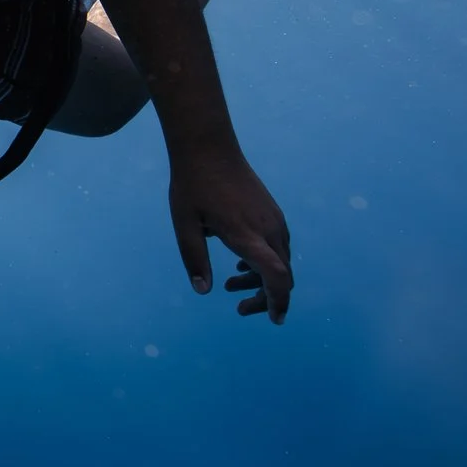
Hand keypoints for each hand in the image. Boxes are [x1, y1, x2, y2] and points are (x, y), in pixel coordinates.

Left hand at [168, 144, 293, 321]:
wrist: (209, 148)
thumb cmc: (192, 186)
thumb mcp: (185, 225)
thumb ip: (194, 259)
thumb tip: (203, 291)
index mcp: (246, 235)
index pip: (276, 276)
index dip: (278, 301)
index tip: (274, 319)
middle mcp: (267, 229)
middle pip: (282, 275)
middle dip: (266, 298)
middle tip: (240, 310)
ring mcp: (274, 220)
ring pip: (281, 261)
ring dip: (262, 280)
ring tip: (231, 286)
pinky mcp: (273, 213)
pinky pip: (278, 246)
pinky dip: (265, 262)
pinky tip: (241, 265)